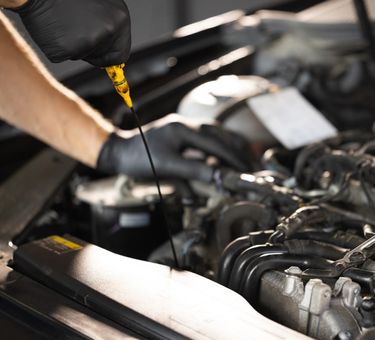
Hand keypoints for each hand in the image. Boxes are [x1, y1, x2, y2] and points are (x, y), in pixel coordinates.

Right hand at [10, 0, 130, 66]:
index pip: (121, 55)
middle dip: (91, 51)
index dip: (108, 57)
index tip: (101, 56)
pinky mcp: (68, 48)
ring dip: (74, 46)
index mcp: (120, 18)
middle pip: (102, 58)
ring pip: (82, 56)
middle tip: (76, 31)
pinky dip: (58, 47)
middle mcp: (108, 30)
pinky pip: (64, 56)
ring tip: (64, 24)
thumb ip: (110, 26)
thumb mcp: (99, 4)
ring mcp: (88, 41)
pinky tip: (54, 29)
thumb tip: (114, 54)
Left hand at [96, 114, 252, 181]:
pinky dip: (221, 146)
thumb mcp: (168, 167)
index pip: (217, 145)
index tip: (247, 171)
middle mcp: (188, 124)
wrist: (118, 151)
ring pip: (218, 134)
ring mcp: (185, 127)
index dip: (235, 160)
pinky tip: (226, 155)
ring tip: (246, 159)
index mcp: (184, 130)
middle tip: (254, 166)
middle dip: (240, 151)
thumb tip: (220, 178)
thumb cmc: (139, 159)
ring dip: (233, 147)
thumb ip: (196, 171)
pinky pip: (209, 137)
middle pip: (222, 135)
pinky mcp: (183, 133)